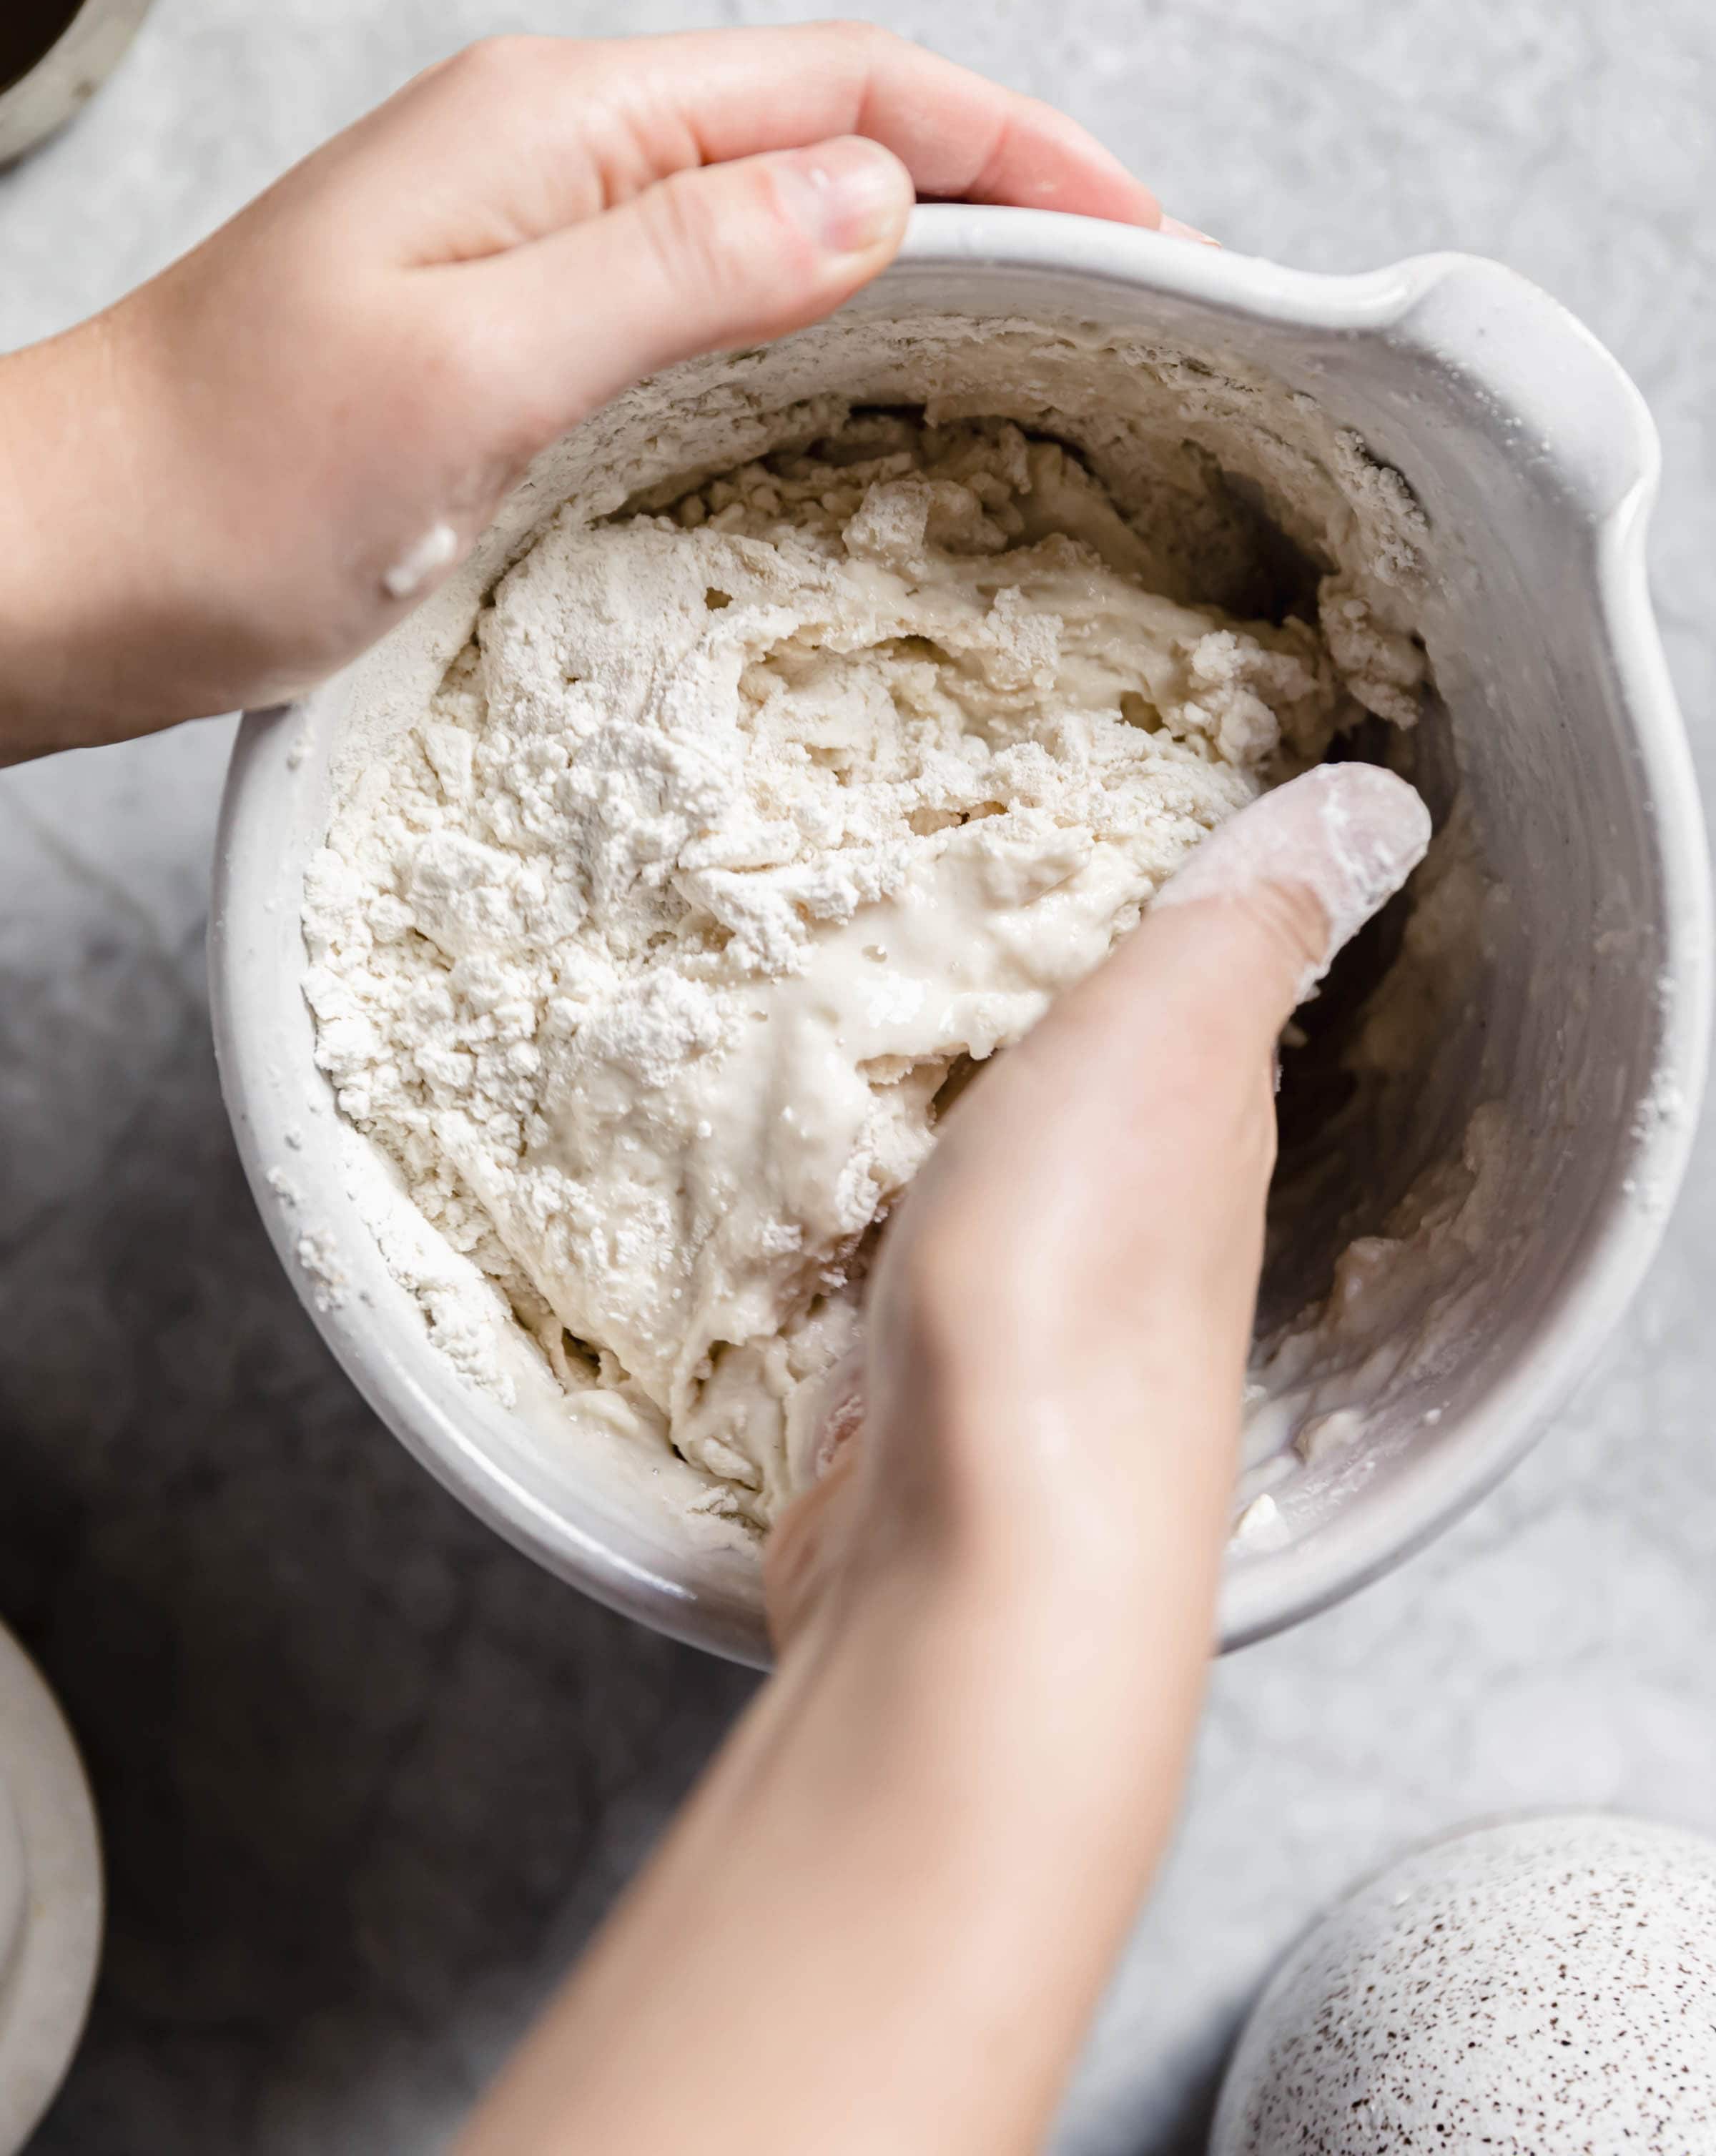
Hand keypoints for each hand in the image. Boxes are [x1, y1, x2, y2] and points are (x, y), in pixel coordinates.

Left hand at [0, 22, 1181, 761]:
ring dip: (927, 249)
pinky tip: (881, 385)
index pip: (850, 84)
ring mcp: (541, 238)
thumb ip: (676, 269)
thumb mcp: (467, 371)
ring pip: (785, 207)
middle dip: (1002, 187)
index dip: (1019, 145)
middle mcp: (560, 155)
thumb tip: (877, 197)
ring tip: (1053, 337)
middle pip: (836, 127)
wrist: (62, 560)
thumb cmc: (220, 483)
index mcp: (560, 124)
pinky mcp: (523, 326)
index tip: (1150, 235)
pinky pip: (718, 288)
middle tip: (1137, 297)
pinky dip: (829, 317)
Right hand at [765, 764, 1431, 1678]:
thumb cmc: (1076, 1286)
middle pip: (1077, 1100)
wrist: (972, 1558)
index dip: (1136, 919)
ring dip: (920, 1123)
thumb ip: (1247, 924)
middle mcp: (1130, 1234)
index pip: (1188, 1003)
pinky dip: (848, 1226)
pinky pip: (876, 1275)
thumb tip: (1375, 812)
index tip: (1063, 836)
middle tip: (918, 918)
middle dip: (1008, 1020)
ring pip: (971, 1188)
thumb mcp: (1169, 1038)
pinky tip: (803, 1206)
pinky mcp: (908, 1401)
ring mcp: (1016, 1327)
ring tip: (841, 1036)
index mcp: (1205, 1131)